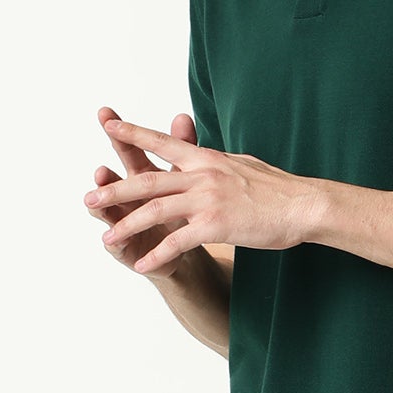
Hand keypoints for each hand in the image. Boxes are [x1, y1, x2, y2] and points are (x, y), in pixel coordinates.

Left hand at [83, 110, 320, 274]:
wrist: (304, 205)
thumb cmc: (279, 189)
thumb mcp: (243, 166)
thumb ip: (217, 164)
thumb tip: (204, 158)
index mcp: (206, 158)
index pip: (162, 142)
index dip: (133, 134)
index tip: (107, 126)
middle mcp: (201, 175)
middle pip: (147, 181)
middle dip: (114, 192)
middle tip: (88, 200)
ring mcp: (207, 200)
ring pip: (155, 212)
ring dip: (127, 227)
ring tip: (106, 240)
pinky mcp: (215, 226)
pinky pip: (177, 242)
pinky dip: (157, 255)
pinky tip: (141, 265)